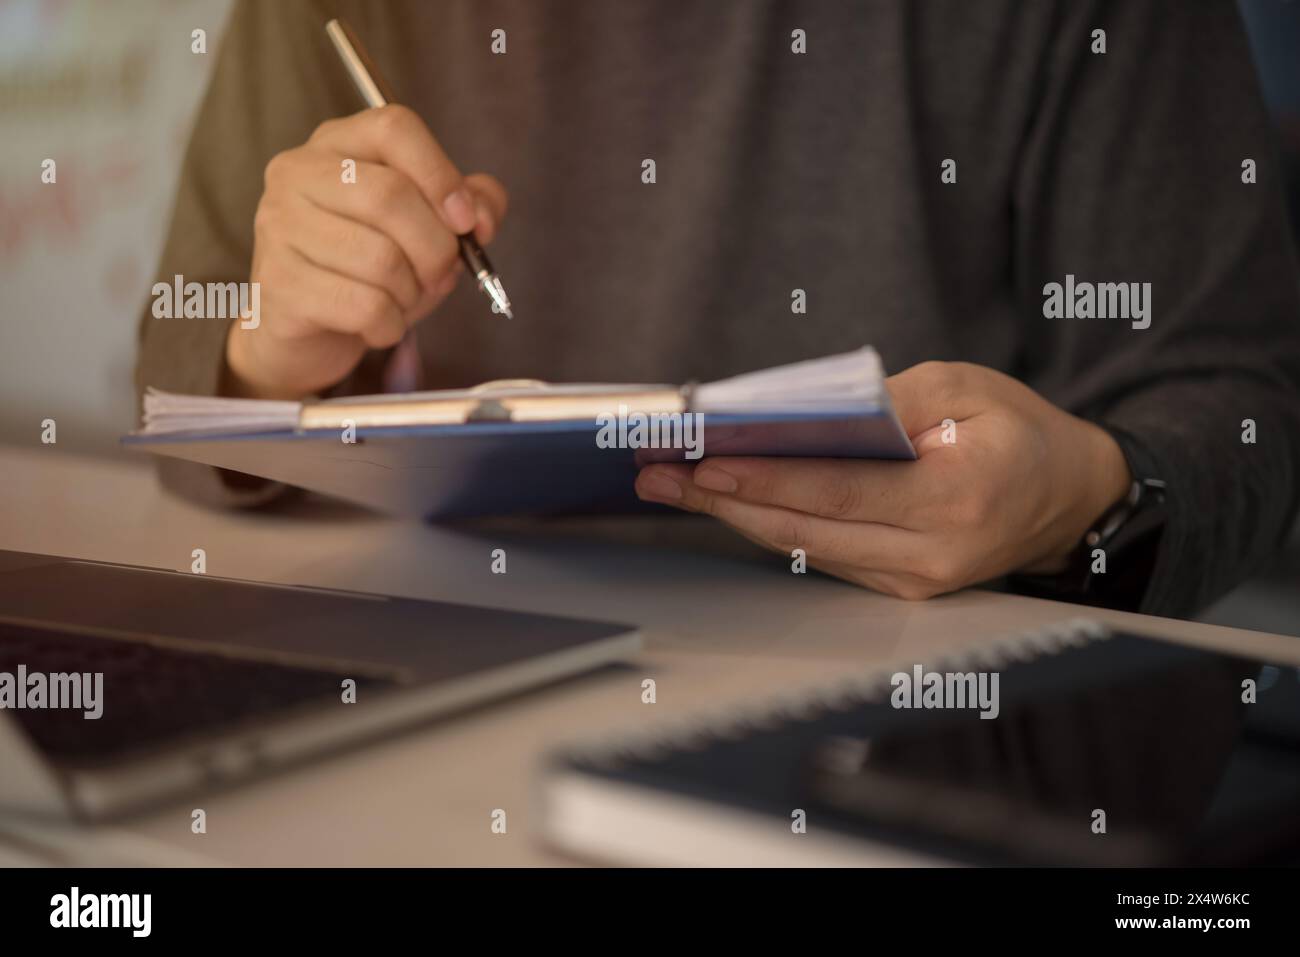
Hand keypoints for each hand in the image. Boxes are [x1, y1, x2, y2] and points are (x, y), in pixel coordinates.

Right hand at [224, 104, 507, 398]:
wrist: (304, 330)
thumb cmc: (367, 270)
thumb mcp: (425, 229)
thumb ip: (468, 205)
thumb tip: (481, 213)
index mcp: (338, 144)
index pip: (395, 128)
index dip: (442, 175)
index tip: (466, 221)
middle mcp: (298, 173)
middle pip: (392, 195)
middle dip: (436, 248)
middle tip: (440, 274)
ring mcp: (280, 225)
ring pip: (380, 258)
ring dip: (412, 293)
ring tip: (403, 299)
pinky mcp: (279, 282)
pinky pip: (363, 305)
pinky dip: (389, 325)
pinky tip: (380, 324)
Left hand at [634, 361, 1132, 599]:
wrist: (1068, 498)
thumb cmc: (1018, 433)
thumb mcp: (965, 389)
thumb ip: (889, 403)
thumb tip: (804, 415)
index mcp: (953, 500)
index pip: (837, 492)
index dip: (764, 477)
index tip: (702, 460)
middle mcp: (930, 556)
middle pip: (804, 530)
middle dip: (723, 500)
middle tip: (657, 475)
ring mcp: (912, 581)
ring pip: (803, 548)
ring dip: (735, 514)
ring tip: (674, 483)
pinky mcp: (899, 587)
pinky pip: (822, 554)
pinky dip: (771, 524)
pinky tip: (729, 499)